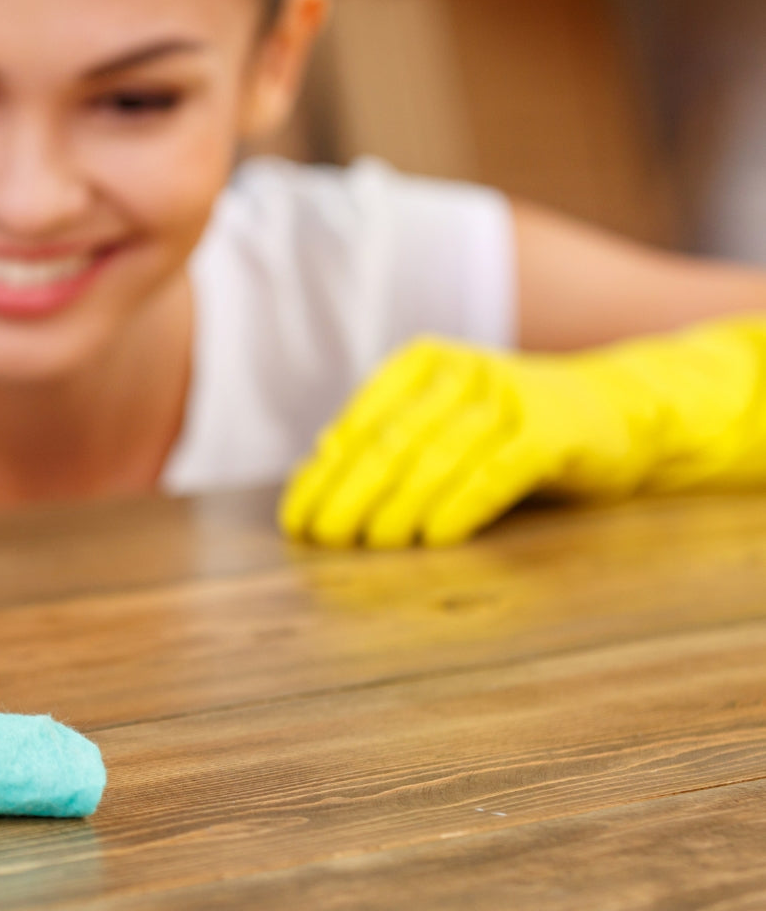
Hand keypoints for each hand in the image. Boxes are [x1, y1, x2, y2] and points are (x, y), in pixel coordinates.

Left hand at [278, 337, 657, 548]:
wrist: (616, 409)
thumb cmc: (506, 427)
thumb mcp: (441, 419)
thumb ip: (386, 434)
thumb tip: (316, 466)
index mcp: (421, 363)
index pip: (357, 425)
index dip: (321, 476)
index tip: (294, 520)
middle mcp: (459, 371)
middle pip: (388, 443)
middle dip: (346, 496)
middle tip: (321, 539)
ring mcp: (506, 397)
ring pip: (434, 461)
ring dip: (395, 510)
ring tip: (368, 547)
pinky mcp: (549, 432)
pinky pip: (492, 475)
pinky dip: (458, 508)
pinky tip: (430, 540)